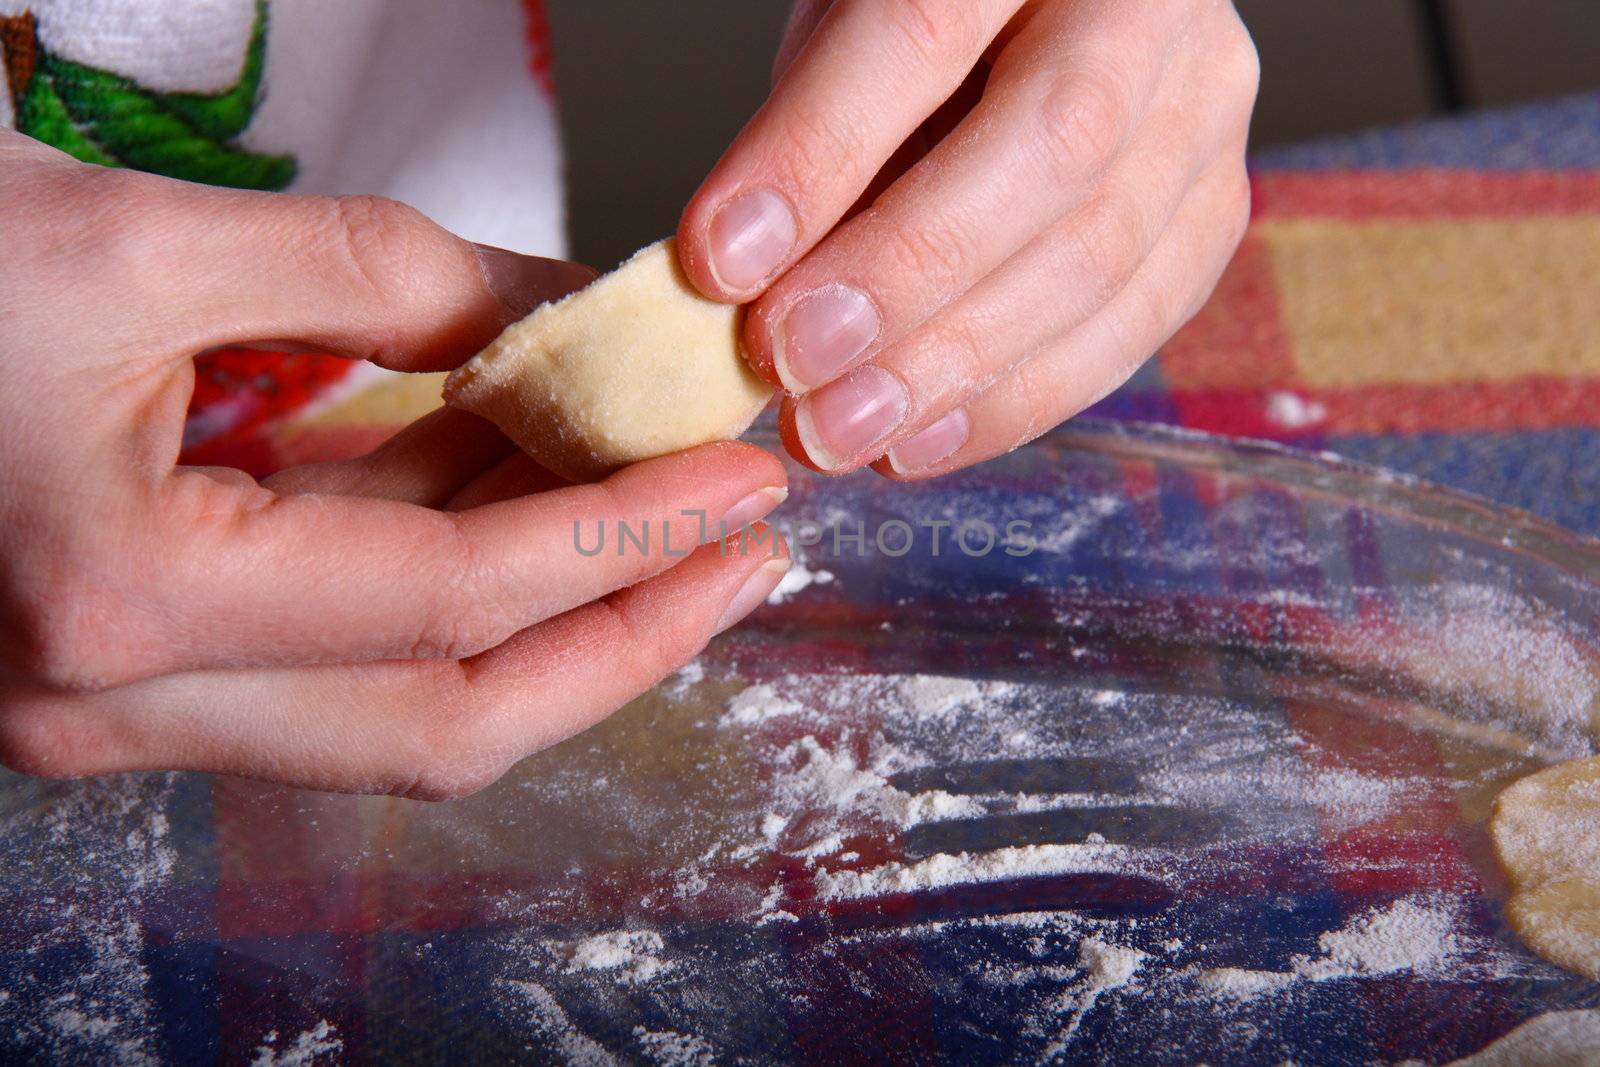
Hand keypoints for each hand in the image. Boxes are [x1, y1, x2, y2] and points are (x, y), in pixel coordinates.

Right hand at [0, 132, 789, 797]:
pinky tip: (544, 511)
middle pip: (447, 722)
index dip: (618, 537)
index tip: (737, 479)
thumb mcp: (144, 243)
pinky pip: (340, 662)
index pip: (452, 600)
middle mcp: (117, 704)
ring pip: (402, 712)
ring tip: (681, 534)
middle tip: (749, 557)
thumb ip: (378, 278)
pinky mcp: (135, 678)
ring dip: (556, 622)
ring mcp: (119, 712)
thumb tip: (557, 320)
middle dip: (624, 638)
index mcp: (122, 603)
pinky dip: (457, 593)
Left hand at [679, 0, 1256, 476]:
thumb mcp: (851, 27)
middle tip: (790, 362)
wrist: (1049, 21)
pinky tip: (919, 440)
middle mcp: (1151, 8)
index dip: (819, 152)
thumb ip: (813, 131)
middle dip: (904, 275)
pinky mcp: (1212, 213)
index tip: (719, 260)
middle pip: (1050, 148)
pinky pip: (1130, 328)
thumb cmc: (923, 25)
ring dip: (954, 366)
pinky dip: (1015, 400)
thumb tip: (742, 284)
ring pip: (1102, 255)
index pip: (924, 28)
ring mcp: (1205, 111)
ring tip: (839, 429)